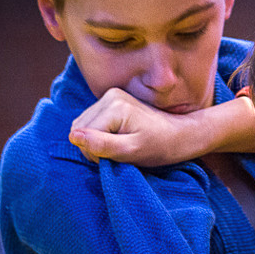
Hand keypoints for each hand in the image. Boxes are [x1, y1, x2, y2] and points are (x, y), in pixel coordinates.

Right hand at [69, 87, 200, 165]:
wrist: (180, 135)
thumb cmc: (159, 147)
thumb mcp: (131, 151)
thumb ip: (102, 145)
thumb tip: (74, 136)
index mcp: (113, 105)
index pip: (81, 134)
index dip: (94, 153)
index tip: (116, 158)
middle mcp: (109, 95)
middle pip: (80, 127)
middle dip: (93, 146)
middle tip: (118, 154)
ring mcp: (111, 95)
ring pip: (84, 125)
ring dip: (96, 141)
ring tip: (119, 146)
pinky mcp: (112, 101)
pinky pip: (92, 121)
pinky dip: (99, 134)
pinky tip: (117, 139)